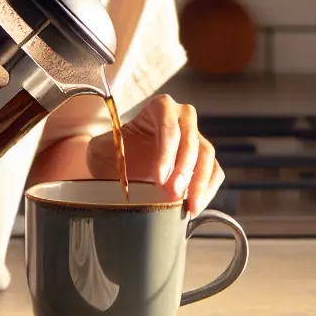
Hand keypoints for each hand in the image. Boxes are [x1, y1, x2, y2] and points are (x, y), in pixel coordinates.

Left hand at [86, 95, 223, 214]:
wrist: (121, 164)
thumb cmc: (114, 152)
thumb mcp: (102, 148)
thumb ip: (105, 152)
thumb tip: (115, 168)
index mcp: (160, 107)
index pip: (169, 127)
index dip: (166, 154)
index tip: (159, 179)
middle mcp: (183, 118)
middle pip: (192, 142)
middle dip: (184, 171)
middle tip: (174, 195)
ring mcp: (196, 138)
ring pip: (207, 157)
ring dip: (199, 183)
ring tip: (188, 207)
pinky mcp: (204, 160)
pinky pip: (214, 173)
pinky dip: (207, 191)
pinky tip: (193, 208)